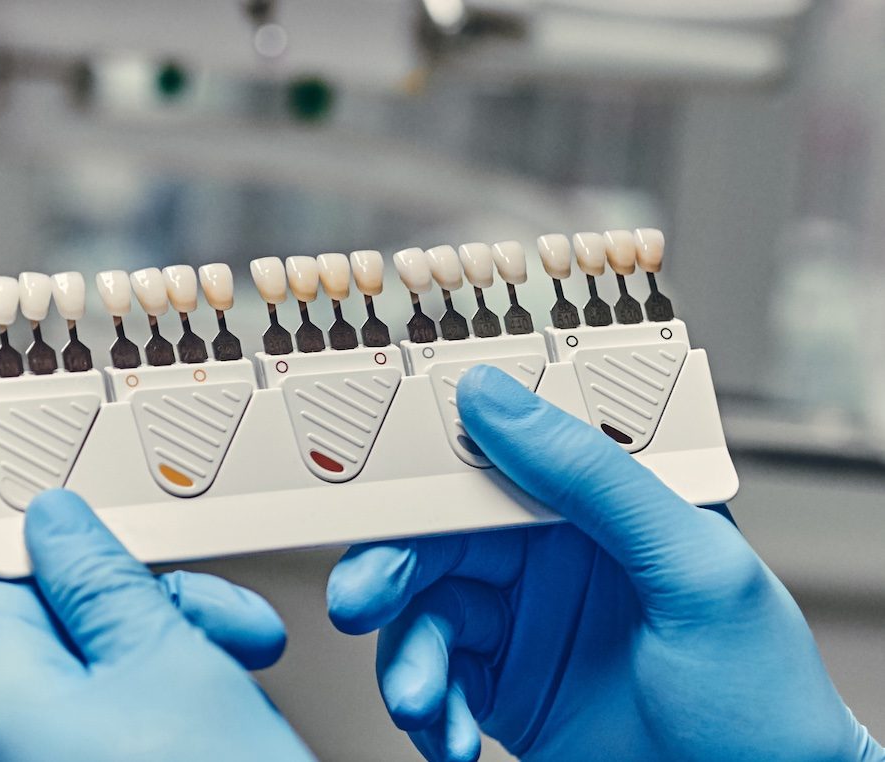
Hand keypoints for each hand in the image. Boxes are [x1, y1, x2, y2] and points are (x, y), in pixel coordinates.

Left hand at [0, 489, 315, 761]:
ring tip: (246, 685)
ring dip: (182, 664)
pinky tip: (237, 726)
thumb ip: (103, 582)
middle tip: (226, 622)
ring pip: (104, 685)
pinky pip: (122, 736)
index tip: (130, 539)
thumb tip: (56, 523)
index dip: (61, 550)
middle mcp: (6, 752)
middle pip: (59, 632)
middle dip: (150, 612)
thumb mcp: (173, 664)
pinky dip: (179, 717)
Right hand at [327, 365, 884, 761]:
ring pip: (421, 613)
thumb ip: (596, 478)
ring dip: (408, 659)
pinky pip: (432, 680)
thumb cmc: (764, 702)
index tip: (365, 476)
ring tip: (424, 704)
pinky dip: (426, 708)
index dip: (423, 457)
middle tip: (361, 603)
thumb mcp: (693, 568)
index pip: (497, 454)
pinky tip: (445, 734)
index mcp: (602, 504)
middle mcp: (552, 556)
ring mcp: (523, 625)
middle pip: (434, 536)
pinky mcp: (502, 689)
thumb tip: (497, 397)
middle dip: (387, 570)